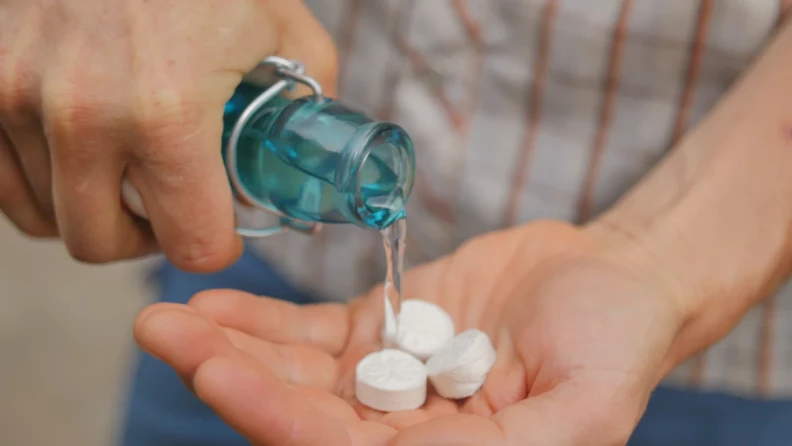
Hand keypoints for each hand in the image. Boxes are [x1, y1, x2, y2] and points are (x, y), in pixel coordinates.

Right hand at [0, 0, 336, 270]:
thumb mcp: (280, 23)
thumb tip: (313, 142)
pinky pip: (0, 180)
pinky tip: (80, 156)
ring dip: (93, 210)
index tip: (225, 230)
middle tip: (173, 212)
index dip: (218, 245)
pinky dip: (41, 183)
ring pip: (46, 217)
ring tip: (128, 177)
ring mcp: (14, 98)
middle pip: (102, 245)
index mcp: (166, 112)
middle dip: (148, 239)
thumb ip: (307, 93)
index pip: (192, 243)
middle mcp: (79, 116)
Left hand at [134, 221, 688, 444]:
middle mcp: (404, 430)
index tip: (222, 378)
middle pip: (302, 415)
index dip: (282, 420)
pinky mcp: (379, 329)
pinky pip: (308, 332)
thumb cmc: (616, 342)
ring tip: (168, 318)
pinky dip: (260, 320)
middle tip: (170, 337)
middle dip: (233, 379)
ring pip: (293, 372)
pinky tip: (213, 306)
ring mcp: (384, 378)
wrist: (611, 277)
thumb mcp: (584, 407)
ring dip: (230, 347)